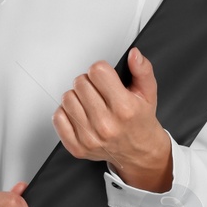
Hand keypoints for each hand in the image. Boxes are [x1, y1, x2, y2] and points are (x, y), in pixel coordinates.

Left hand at [53, 48, 171, 190]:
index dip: (101, 70)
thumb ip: (142, 70)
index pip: (97, 72)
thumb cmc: (140, 120)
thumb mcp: (148, 92)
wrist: (139, 152)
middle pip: (80, 83)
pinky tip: (80, 114)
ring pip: (67, 98)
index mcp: (125, 108)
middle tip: (99, 91)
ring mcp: (90, 138)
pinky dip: (66, 112)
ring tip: (90, 103)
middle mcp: (106, 125)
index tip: (105, 77)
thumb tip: (134, 55)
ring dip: (77, 97)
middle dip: (89, 82)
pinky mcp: (77, 147)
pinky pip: (58, 118)